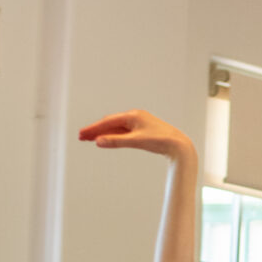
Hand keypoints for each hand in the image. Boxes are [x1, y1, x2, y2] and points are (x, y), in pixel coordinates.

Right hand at [78, 110, 193, 159]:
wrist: (179, 146)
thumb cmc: (160, 141)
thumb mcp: (136, 141)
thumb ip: (116, 141)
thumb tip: (98, 141)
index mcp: (133, 115)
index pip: (108, 122)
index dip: (94, 128)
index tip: (82, 134)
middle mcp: (135, 117)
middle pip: (110, 123)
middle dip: (95, 130)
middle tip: (81, 137)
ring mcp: (139, 123)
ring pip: (117, 127)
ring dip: (104, 133)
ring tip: (90, 139)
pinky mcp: (143, 131)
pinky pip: (124, 132)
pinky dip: (114, 135)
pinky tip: (107, 139)